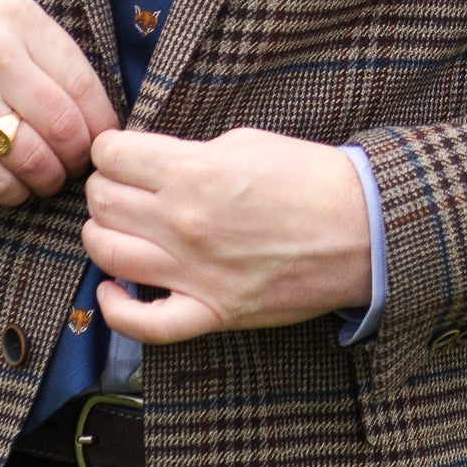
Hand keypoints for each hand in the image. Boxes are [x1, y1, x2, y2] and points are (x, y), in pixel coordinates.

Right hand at [0, 0, 119, 206]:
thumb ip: (45, 48)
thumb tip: (98, 106)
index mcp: (15, 16)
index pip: (83, 82)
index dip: (102, 122)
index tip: (104, 138)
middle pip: (64, 126)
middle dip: (79, 156)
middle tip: (77, 164)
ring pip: (32, 159)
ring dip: (49, 179)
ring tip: (48, 177)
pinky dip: (13, 192)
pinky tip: (15, 186)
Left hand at [81, 127, 371, 343]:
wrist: (363, 229)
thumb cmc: (312, 179)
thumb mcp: (247, 142)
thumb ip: (191, 153)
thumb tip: (153, 165)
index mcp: (194, 171)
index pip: (113, 156)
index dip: (110, 149)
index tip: (120, 153)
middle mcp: (184, 223)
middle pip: (103, 202)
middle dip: (105, 187)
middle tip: (123, 185)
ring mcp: (194, 272)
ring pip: (107, 254)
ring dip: (103, 235)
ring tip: (119, 227)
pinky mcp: (212, 311)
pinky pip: (144, 324)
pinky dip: (116, 309)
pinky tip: (112, 289)